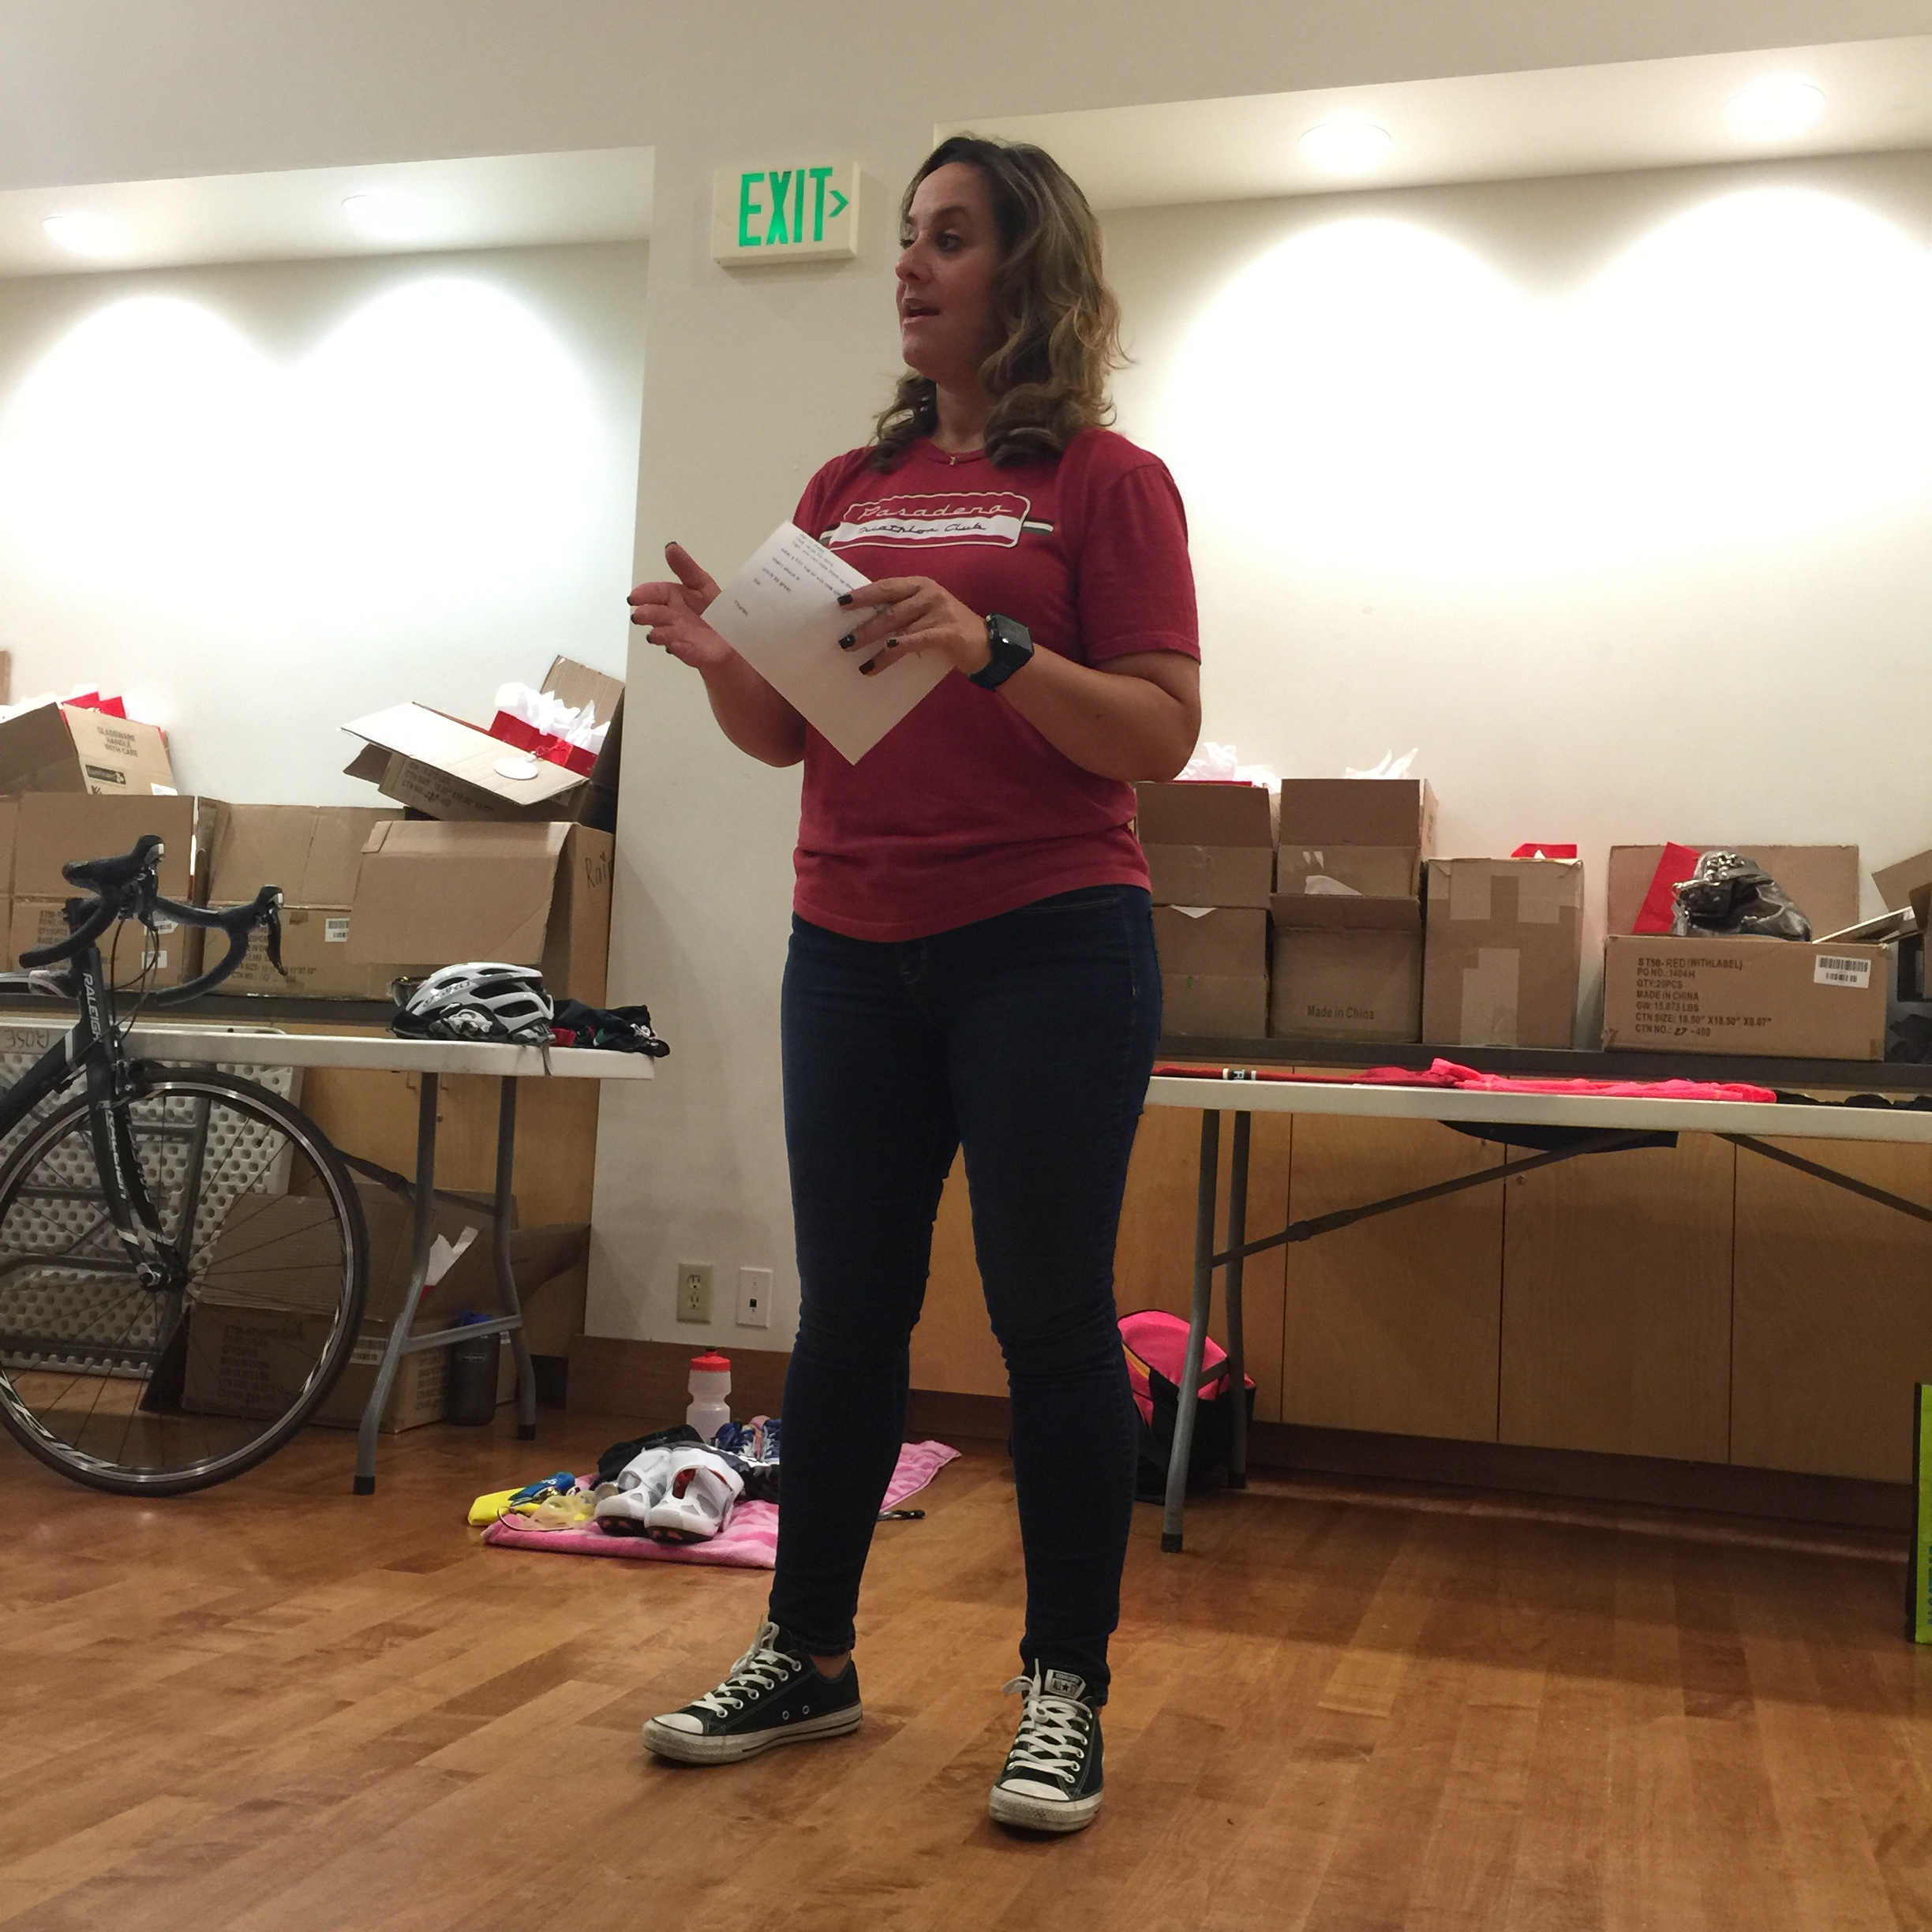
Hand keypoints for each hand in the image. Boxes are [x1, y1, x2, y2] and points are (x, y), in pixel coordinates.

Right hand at [628, 543, 734, 670]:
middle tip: (637, 616)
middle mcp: (674, 617)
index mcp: (676, 598)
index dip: (646, 593)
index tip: (634, 596)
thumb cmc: (714, 610)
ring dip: (658, 634)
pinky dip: (679, 649)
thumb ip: (686, 568)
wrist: (732, 638)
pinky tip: (673, 647)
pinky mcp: (693, 652)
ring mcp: (681, 635)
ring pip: (666, 634)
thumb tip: (669, 546)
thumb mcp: (703, 585)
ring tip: (653, 635)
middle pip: (658, 614)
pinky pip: (685, 651)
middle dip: (647, 614)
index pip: (659, 593)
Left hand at [835, 576, 992, 678]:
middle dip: (865, 625)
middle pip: (889, 608)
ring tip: (860, 661)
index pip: (886, 587)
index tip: (841, 603)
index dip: (863, 595)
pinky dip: (898, 648)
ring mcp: (939, 611)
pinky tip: (884, 657)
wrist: (986, 644)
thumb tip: (865, 624)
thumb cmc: (948, 629)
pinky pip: (916, 641)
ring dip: (877, 646)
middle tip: (845, 641)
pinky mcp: (948, 632)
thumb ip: (902, 612)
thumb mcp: (925, 613)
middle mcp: (929, 593)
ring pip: (900, 627)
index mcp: (920, 585)